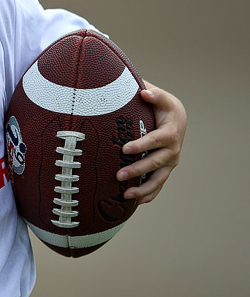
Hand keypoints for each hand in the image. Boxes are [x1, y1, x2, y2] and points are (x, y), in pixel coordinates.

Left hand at [118, 81, 185, 203]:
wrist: (177, 119)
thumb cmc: (163, 107)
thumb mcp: (160, 98)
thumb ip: (153, 95)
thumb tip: (144, 92)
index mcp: (169, 133)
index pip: (154, 140)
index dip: (141, 145)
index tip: (124, 149)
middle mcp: (172, 150)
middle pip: (155, 163)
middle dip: (137, 170)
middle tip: (119, 176)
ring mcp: (169, 162)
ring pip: (158, 179)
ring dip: (143, 189)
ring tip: (126, 196)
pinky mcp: (165, 170)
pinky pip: (158, 185)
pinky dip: (148, 194)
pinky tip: (135, 203)